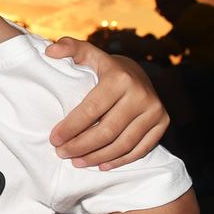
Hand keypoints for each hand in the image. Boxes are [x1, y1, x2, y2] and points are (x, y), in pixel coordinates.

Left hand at [46, 38, 168, 169]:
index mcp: (119, 78)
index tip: (54, 139)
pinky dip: (119, 160)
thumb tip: (49, 51)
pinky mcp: (163, 123)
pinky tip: (101, 165)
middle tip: (62, 153)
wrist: (138, 72)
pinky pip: (140, 149)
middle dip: (80, 146)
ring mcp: (155, 110)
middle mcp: (141, 94)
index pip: (91, 109)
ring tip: (77, 162)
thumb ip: (69, 48)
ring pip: (122, 144)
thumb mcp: (88, 54)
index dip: (71, 127)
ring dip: (97, 157)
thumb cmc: (105, 68)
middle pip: (107, 131)